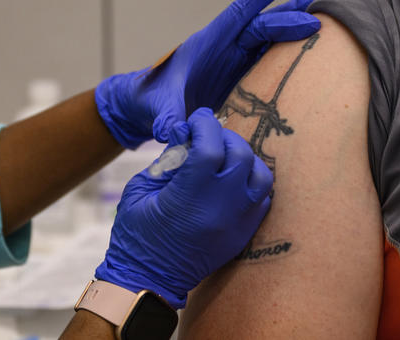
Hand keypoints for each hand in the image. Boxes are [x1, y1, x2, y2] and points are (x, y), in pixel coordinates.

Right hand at [94, 108, 272, 308]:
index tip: (198, 118)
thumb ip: (167, 159)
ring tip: (225, 157)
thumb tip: (187, 135)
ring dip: (246, 159)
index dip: (205, 125)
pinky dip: (253, 183)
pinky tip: (234, 180)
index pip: (210, 147)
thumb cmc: (136, 234)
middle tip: (209, 135)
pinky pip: (263, 200)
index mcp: (189, 197)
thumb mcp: (140, 189)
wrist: (146, 281)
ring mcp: (236, 224)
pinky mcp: (242, 236)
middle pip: (241, 156)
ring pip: (261, 176)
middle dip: (226, 137)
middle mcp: (220, 209)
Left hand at [95, 0, 319, 147]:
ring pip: (270, 40)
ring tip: (325, 20)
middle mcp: (226, 47)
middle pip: (262, 25)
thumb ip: (167, 118)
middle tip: (319, 15)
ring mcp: (236, 61)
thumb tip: (176, 133)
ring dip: (295, 30)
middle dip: (289, 18)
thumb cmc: (151, 100)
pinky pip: (269, 61)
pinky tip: (311, 55)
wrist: (149, 109)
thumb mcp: (158, 108)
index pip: (241, 11)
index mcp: (208, 43)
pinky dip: (290, 55)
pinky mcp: (242, 77)